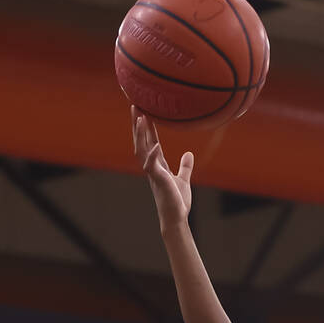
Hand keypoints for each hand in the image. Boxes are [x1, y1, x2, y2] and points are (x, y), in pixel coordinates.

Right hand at [131, 105, 192, 236]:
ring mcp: (153, 173)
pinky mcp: (158, 181)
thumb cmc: (177, 202)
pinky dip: (153, 155)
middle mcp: (152, 167)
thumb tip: (189, 153)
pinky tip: (156, 144)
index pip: (150, 141)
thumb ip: (185, 166)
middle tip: (135, 104)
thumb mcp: (183, 180)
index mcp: (157, 165)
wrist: (176, 218)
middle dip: (137, 124)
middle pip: (141, 141)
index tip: (144, 111)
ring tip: (140, 117)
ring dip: (140, 134)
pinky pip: (152, 166)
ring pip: (142, 150)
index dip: (147, 127)